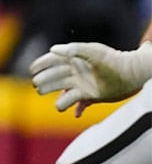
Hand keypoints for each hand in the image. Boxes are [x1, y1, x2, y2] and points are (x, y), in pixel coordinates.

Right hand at [30, 42, 151, 115]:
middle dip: (43, 80)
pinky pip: (77, 103)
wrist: (131, 74)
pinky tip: (76, 113)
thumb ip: (74, 49)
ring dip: (54, 95)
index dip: (41, 64)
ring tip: (49, 99)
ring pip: (62, 91)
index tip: (32, 69)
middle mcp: (76, 71)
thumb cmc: (112, 61)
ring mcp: (82, 84)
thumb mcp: (94, 52)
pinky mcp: (90, 95)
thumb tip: (52, 49)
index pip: (53, 60)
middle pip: (54, 76)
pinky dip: (75, 109)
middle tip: (36, 85)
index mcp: (74, 59)